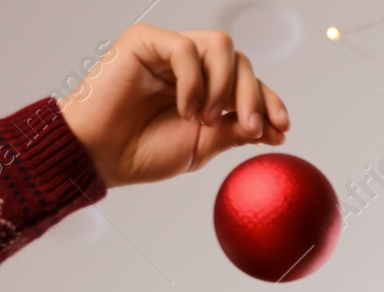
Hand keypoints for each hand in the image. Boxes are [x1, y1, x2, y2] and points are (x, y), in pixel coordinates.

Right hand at [59, 24, 288, 187]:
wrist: (100, 157)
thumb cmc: (142, 152)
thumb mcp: (201, 146)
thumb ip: (234, 130)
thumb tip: (273, 127)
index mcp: (203, 88)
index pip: (247, 82)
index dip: (268, 101)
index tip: (282, 128)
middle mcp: (189, 66)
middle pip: (241, 62)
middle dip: (253, 96)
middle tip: (248, 127)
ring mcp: (168, 51)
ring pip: (221, 46)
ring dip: (222, 86)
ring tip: (204, 120)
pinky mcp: (146, 42)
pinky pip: (187, 49)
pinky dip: (193, 82)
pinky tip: (185, 109)